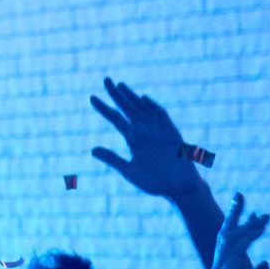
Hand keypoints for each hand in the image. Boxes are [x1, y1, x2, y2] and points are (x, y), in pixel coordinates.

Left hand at [91, 77, 205, 198]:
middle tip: (105, 79)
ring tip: (119, 86)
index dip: (103, 108)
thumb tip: (92, 149)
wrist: (178, 188)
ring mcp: (158, 130)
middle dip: (116, 94)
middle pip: (127, 108)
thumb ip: (112, 159)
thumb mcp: (129, 170)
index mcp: (133, 138)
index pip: (115, 118)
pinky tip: (143, 99)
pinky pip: (162, 117)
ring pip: (142, 109)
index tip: (91, 97)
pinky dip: (153, 108)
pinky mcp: (172, 133)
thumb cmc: (155, 181)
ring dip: (131, 97)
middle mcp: (144, 131)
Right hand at [205, 193, 269, 268]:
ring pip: (231, 241)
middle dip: (234, 215)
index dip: (238, 228)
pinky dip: (248, 237)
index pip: (228, 247)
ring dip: (248, 224)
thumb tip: (264, 262)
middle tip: (241, 195)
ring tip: (264, 213)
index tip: (250, 214)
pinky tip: (259, 227)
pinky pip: (236, 252)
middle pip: (224, 237)